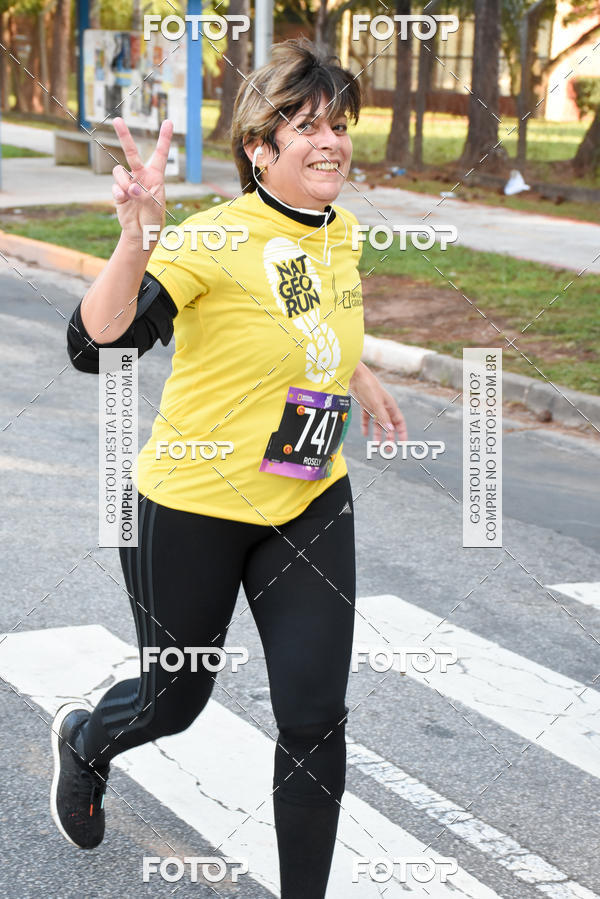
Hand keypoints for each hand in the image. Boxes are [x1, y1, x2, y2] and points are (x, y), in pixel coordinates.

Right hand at [110, 117, 173, 248]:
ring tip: (131, 196)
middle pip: (132, 152)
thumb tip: (133, 188)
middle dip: (124, 136)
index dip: (164, 138)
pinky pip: (115, 185)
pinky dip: (119, 193)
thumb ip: (145, 197)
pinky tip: (124, 200)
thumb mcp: (155, 210)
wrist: (140, 233)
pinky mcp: (119, 191)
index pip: (160, 154)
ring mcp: (129, 182)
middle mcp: (141, 176)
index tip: (168, 121)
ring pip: (119, 172)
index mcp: (156, 177)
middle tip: (117, 120)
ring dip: (124, 183)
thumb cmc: (153, 221)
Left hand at [349, 362, 407, 443]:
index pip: (399, 422)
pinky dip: (366, 426)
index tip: (403, 443)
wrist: (355, 375)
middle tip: (388, 449)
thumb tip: (391, 430)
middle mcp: (383, 407)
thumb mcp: (376, 403)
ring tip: (376, 445)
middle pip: (389, 425)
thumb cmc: (368, 385)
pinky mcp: (364, 405)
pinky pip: (366, 418)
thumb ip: (382, 417)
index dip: (402, 432)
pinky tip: (365, 434)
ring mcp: (374, 406)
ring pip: (378, 424)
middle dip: (389, 437)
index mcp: (390, 406)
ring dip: (377, 434)